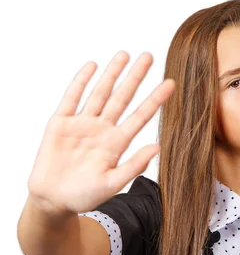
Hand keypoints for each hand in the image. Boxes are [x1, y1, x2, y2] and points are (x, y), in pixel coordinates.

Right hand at [27, 50, 174, 215]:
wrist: (53, 200)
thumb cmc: (84, 195)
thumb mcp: (112, 184)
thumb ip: (133, 166)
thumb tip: (157, 148)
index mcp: (117, 143)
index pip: (141, 116)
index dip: (155, 99)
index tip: (171, 83)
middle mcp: (103, 129)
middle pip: (122, 97)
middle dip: (135, 77)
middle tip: (149, 56)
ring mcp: (82, 124)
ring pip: (100, 93)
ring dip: (112, 74)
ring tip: (125, 54)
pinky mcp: (61, 124)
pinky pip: (72, 98)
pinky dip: (81, 81)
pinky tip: (92, 66)